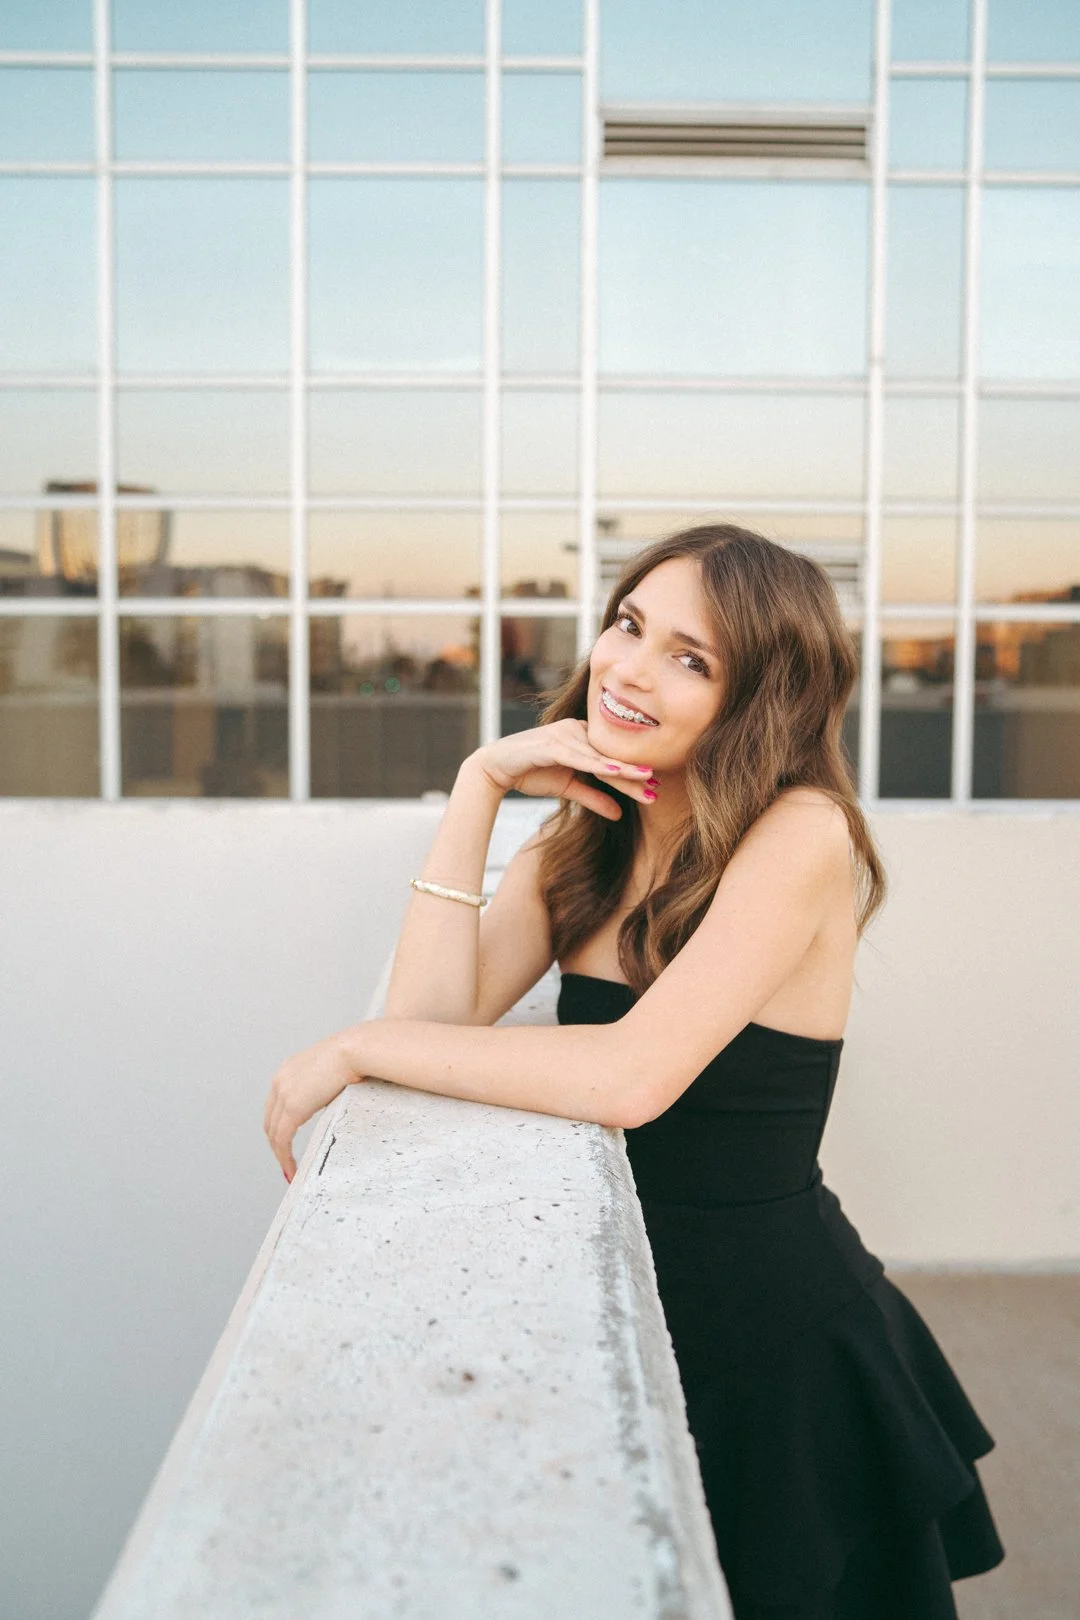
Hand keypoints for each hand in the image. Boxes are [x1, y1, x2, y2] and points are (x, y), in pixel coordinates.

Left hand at [263, 1028, 360, 1181]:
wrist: (355, 1049)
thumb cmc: (355, 1055)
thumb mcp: (333, 1070)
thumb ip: (326, 1084)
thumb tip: (335, 1094)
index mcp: (289, 1070)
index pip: (276, 1105)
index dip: (279, 1126)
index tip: (286, 1142)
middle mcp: (280, 1081)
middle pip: (271, 1121)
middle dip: (277, 1144)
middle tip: (287, 1162)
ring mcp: (284, 1094)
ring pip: (274, 1133)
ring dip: (280, 1155)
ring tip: (290, 1171)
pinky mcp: (292, 1108)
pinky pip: (282, 1140)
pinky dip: (284, 1157)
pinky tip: (292, 1170)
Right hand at [470, 719, 657, 821]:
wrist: (496, 768)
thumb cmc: (532, 772)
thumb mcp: (569, 788)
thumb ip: (594, 798)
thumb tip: (619, 815)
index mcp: (583, 736)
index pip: (612, 759)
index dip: (632, 774)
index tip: (654, 789)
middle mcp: (577, 729)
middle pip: (610, 756)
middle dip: (633, 773)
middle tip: (657, 787)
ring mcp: (564, 734)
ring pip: (599, 756)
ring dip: (622, 769)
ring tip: (645, 779)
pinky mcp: (551, 743)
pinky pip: (578, 755)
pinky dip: (596, 763)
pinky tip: (615, 770)